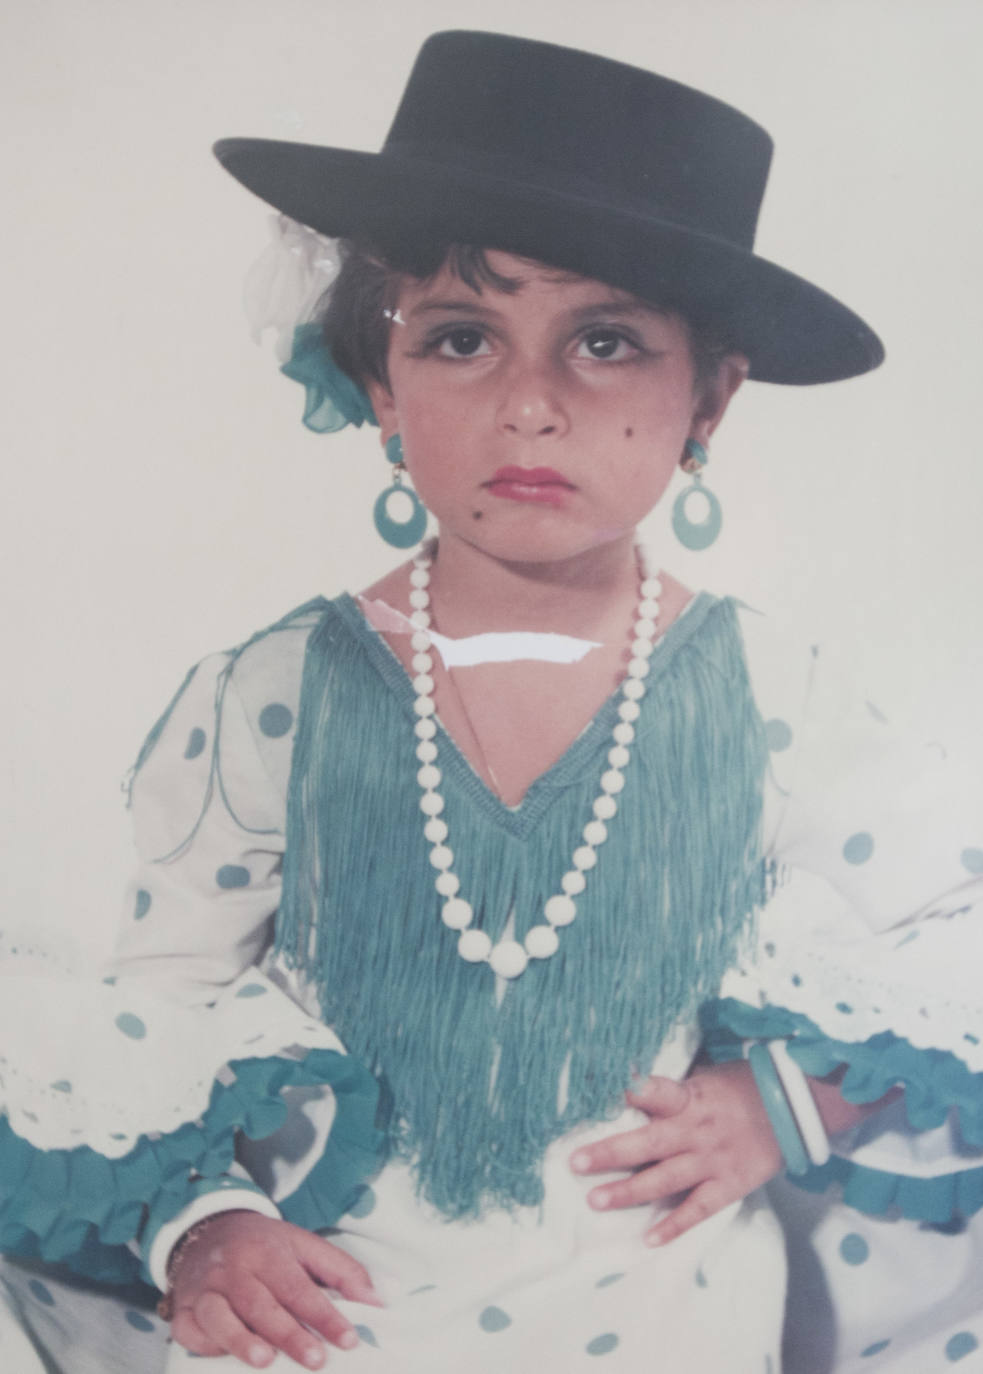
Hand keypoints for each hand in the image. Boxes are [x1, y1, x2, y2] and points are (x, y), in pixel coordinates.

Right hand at [168, 1211, 382, 1368]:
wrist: (208, 1228)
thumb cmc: (265, 1245)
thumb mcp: (305, 1245)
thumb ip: (342, 1272)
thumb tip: (377, 1303)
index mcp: (268, 1251)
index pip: (299, 1287)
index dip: (325, 1315)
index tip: (349, 1340)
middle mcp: (234, 1269)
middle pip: (262, 1304)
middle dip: (289, 1334)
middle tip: (316, 1361)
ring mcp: (205, 1289)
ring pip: (220, 1316)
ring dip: (241, 1340)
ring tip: (266, 1361)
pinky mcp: (183, 1309)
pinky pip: (190, 1330)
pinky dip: (205, 1345)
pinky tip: (222, 1357)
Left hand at [569, 1061, 782, 1246]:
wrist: (794, 1109)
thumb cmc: (740, 1086)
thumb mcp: (705, 1077)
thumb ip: (672, 1090)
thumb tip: (627, 1087)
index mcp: (690, 1097)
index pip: (655, 1091)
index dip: (627, 1092)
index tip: (595, 1096)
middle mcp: (697, 1130)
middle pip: (648, 1143)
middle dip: (610, 1153)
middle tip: (575, 1163)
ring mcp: (712, 1161)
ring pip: (664, 1179)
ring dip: (628, 1192)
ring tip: (595, 1201)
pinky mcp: (728, 1186)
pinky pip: (697, 1210)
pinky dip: (674, 1226)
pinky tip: (648, 1239)